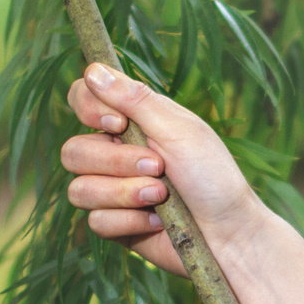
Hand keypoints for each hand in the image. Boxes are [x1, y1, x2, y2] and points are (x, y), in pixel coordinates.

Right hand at [61, 64, 269, 275]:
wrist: (230, 233)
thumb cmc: (213, 176)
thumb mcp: (180, 129)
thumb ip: (135, 100)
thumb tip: (93, 71)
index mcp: (131, 122)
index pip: (81, 100)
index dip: (89, 109)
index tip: (118, 123)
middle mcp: (115, 154)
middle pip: (73, 151)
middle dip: (116, 162)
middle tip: (158, 167)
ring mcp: (112, 191)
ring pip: (79, 190)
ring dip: (124, 193)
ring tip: (161, 195)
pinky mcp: (115, 225)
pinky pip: (96, 221)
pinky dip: (130, 220)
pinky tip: (158, 221)